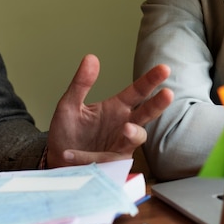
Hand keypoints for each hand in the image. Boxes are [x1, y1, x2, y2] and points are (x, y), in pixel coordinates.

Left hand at [46, 54, 171, 167]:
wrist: (55, 161)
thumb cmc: (67, 132)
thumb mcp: (69, 104)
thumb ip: (81, 83)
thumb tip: (91, 57)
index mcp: (116, 108)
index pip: (138, 91)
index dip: (151, 80)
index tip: (165, 68)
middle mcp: (123, 125)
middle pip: (147, 113)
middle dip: (158, 104)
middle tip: (168, 93)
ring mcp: (120, 146)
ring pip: (136, 138)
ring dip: (133, 133)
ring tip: (126, 128)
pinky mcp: (111, 166)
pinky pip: (107, 160)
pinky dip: (89, 158)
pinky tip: (70, 154)